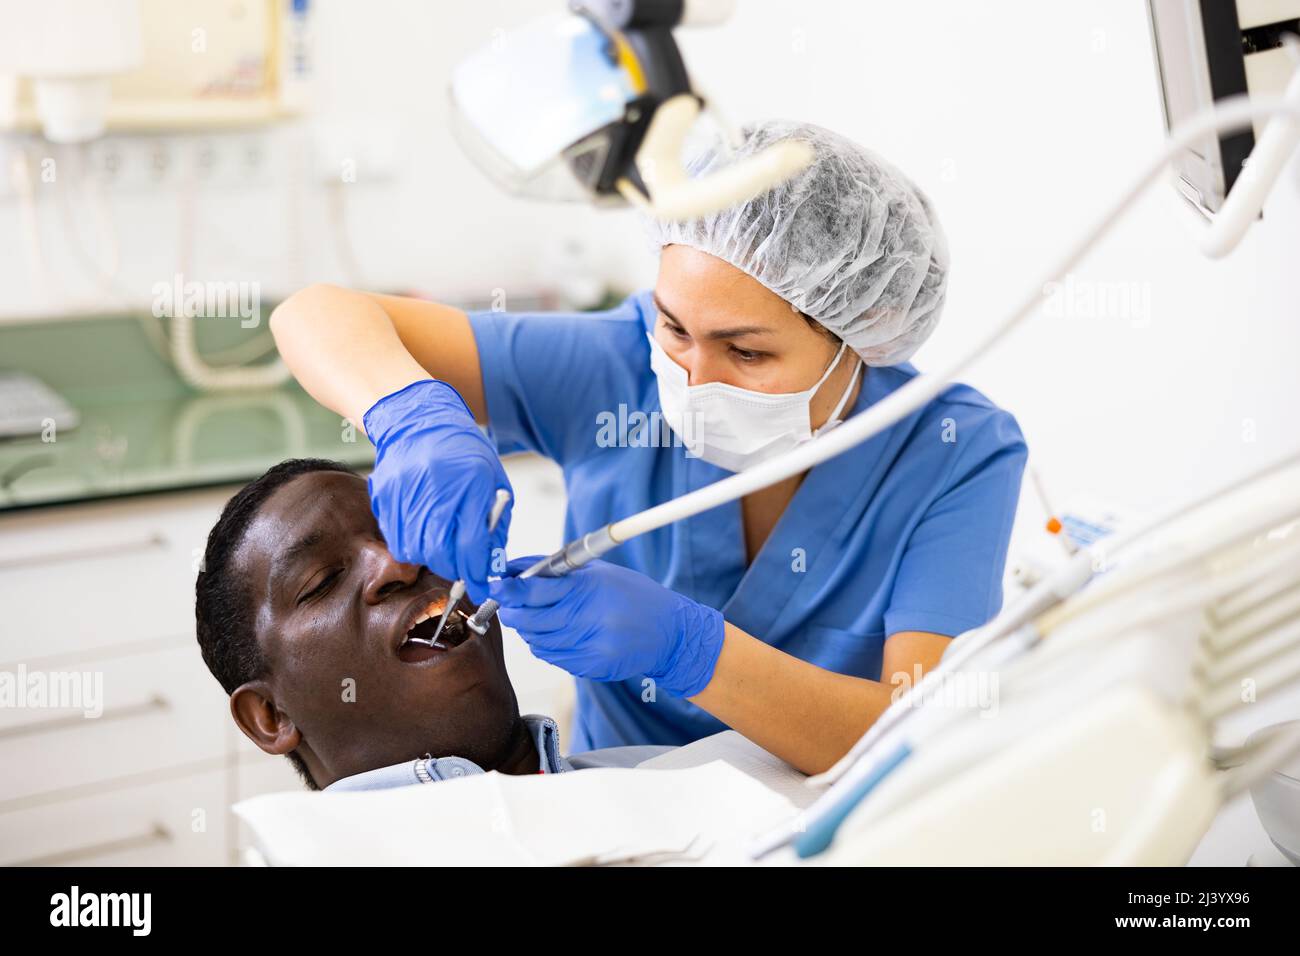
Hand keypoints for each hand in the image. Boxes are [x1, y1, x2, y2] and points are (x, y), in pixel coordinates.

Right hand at [363, 379, 511, 601]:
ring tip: (442, 540)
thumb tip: (490, 567)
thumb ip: (495, 527)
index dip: (476, 573)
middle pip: (440, 552)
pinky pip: (396, 538)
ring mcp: (406, 492)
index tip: (480, 584)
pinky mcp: (385, 495)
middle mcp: (437, 488)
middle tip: (461, 566)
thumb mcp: (494, 484)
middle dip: (454, 568)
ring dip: (431, 556)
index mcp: (472, 485)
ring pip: (415, 550)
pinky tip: (422, 527)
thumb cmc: (462, 452)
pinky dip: (411, 543)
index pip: (471, 545)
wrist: (421, 421)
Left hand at [489, 558, 724, 697]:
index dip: (510, 589)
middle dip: (512, 611)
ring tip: (534, 618)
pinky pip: (553, 656)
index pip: (535, 590)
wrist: (670, 634)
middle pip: (530, 620)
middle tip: (507, 604)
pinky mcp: (591, 666)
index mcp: (589, 589)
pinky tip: (554, 634)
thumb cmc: (633, 595)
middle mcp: (588, 619)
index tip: (496, 585)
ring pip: (538, 640)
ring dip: (528, 629)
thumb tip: (516, 567)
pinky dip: (545, 645)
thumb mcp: (598, 571)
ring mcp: (589, 646)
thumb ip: (556, 570)